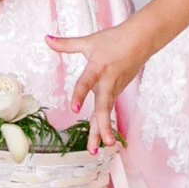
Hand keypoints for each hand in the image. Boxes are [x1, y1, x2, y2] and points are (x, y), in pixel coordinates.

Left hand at [44, 17, 150, 138]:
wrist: (142, 40)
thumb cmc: (115, 39)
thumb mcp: (89, 41)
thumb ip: (66, 44)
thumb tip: (47, 39)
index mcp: (98, 68)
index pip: (86, 83)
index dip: (80, 95)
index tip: (74, 109)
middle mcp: (107, 82)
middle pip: (103, 108)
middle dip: (101, 127)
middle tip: (98, 145)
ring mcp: (114, 89)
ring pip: (107, 113)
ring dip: (104, 131)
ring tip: (100, 148)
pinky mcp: (117, 92)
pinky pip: (109, 110)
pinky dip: (105, 124)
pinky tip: (102, 139)